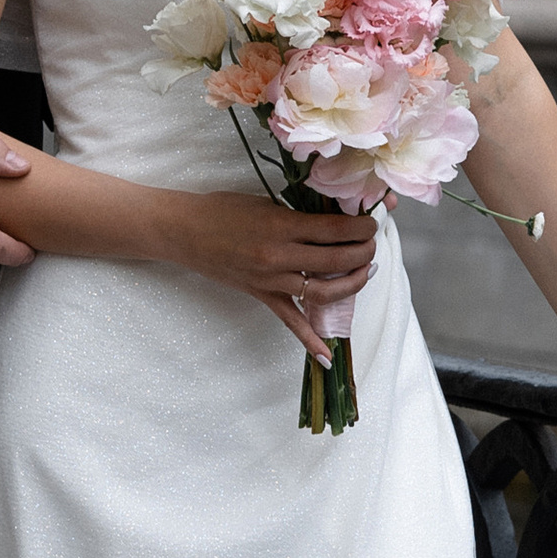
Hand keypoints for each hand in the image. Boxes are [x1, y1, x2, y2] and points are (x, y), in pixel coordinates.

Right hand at [166, 193, 381, 363]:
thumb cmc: (222, 210)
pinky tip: (328, 355)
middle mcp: (279, 255)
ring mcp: (271, 280)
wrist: (184, 231)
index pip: (334, 229)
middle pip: (336, 259)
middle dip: (363, 252)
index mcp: (281, 225)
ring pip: (323, 291)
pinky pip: (290, 320)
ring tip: (365, 273)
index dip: (360, 227)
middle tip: (372, 245)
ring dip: (352, 284)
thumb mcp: (265, 202)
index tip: (372, 223)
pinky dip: (310, 340)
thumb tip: (334, 217)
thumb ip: (299, 213)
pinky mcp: (261, 295)